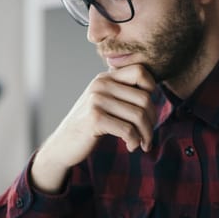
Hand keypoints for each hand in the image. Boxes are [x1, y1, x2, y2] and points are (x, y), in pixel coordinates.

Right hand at [31, 65, 156, 192]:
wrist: (63, 144)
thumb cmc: (90, 126)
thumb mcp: (105, 103)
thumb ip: (122, 93)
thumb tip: (154, 92)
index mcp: (105, 78)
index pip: (141, 71)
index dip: (152, 89)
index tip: (147, 110)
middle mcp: (100, 85)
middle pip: (144, 98)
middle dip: (152, 121)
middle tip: (147, 136)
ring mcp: (96, 100)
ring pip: (138, 115)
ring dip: (145, 134)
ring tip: (142, 144)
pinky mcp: (95, 119)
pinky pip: (128, 129)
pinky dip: (134, 141)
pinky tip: (131, 146)